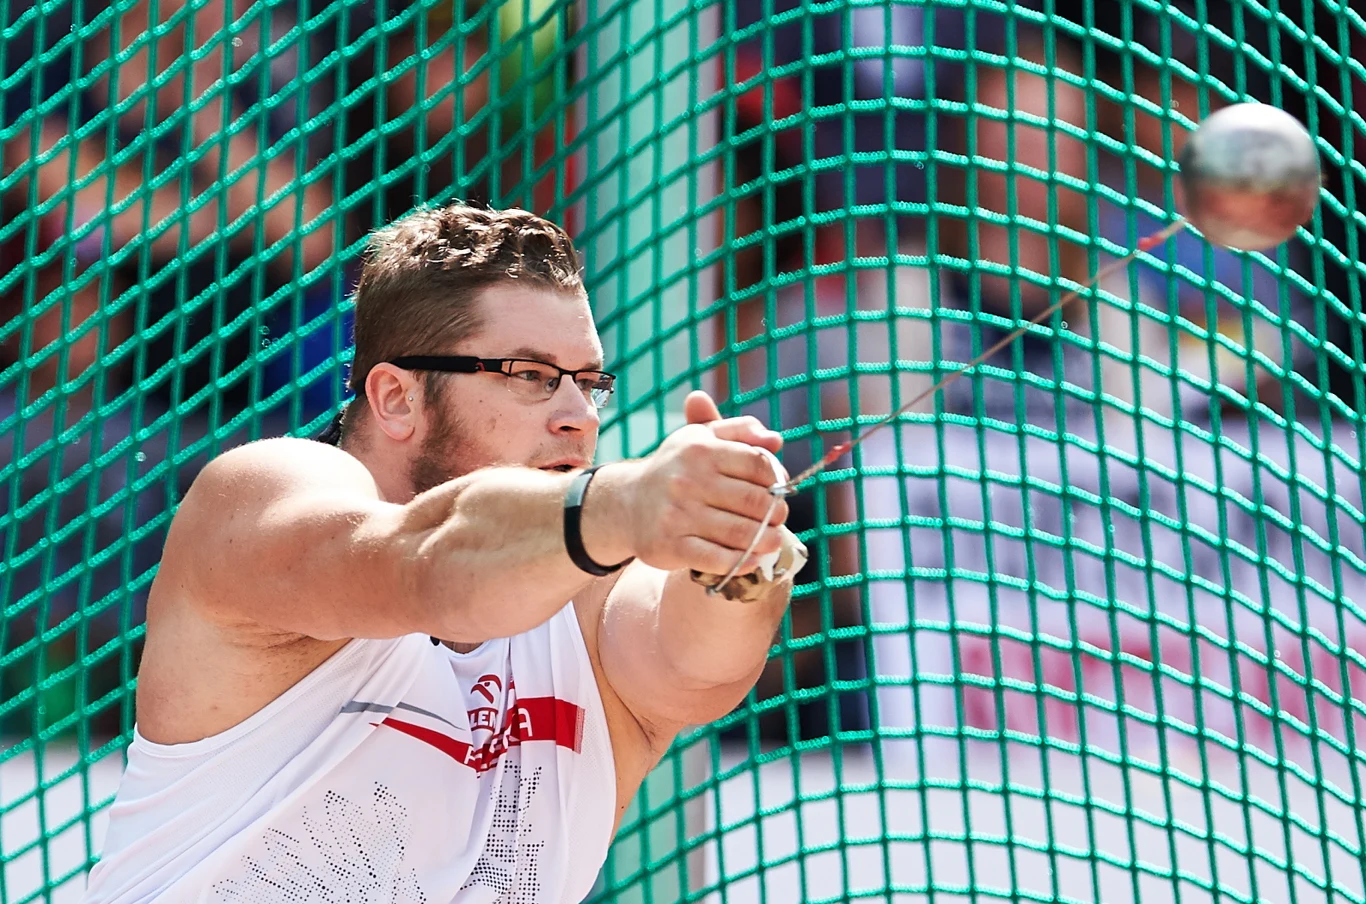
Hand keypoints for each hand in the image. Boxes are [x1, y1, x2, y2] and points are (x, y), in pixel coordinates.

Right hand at [615, 391, 789, 575]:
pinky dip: (741, 563)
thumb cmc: (677, 467)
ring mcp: (678, 515)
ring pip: (741, 534)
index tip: (778, 490)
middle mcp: (687, 480)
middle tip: (779, 519)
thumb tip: (775, 441)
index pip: (758, 464)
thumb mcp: (703, 438)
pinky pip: (718, 560)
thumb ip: (741, 430)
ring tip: (772, 542)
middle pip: (754, 501)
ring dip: (766, 541)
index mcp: (700, 449)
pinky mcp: (671, 546)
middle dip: (776, 514)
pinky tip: (751, 560)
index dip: (777, 479)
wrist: (628, 503)